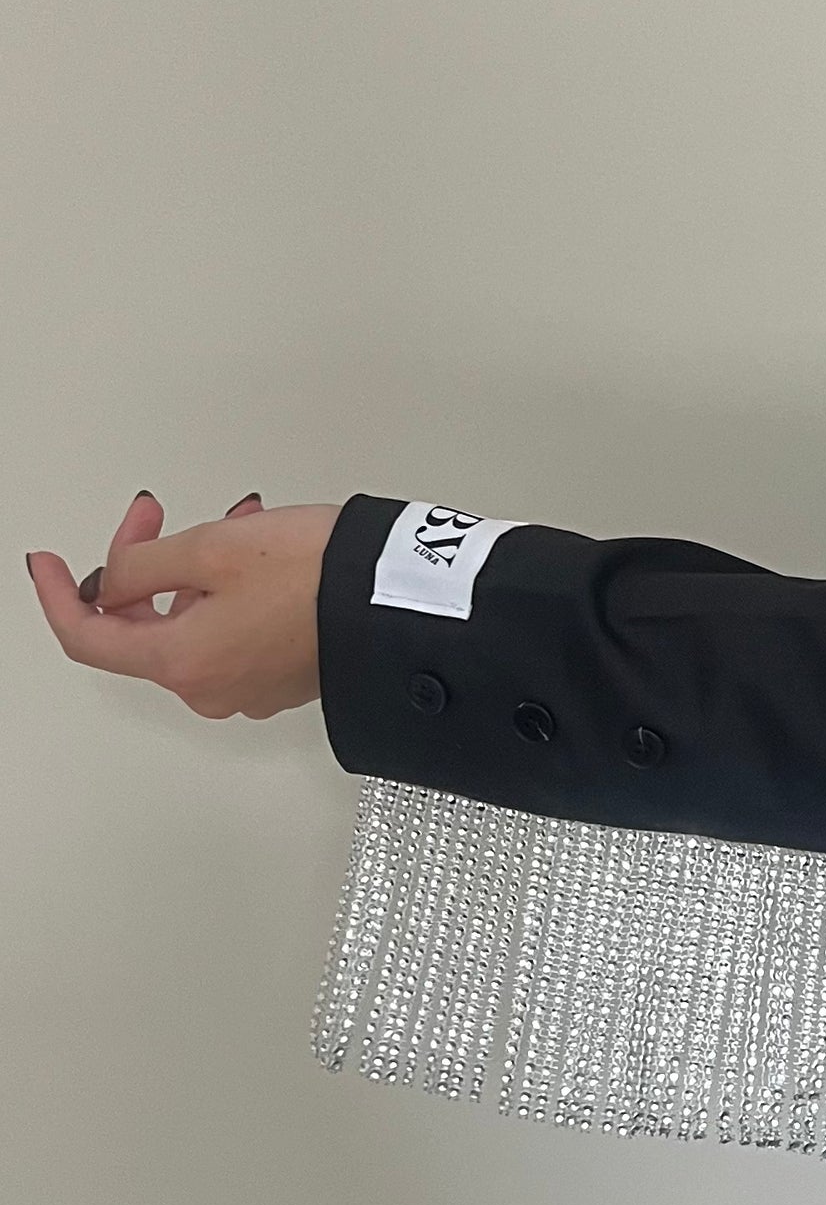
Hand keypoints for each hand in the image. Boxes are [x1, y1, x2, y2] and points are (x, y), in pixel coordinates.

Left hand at [26, 490, 343, 718]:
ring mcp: (248, 688)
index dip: (56, 595)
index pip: (88, 637)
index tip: (46, 563)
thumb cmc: (318, 578)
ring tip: (231, 523)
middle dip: (139, 565)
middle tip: (152, 515)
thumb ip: (141, 563)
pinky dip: (228, 592)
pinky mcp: (282, 678)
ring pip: (189, 625)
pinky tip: (257, 554)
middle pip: (141, 628)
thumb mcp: (210, 547)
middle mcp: (210, 688)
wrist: (401, 601)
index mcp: (182, 662)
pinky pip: (230, 634)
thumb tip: (114, 582)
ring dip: (192, 573)